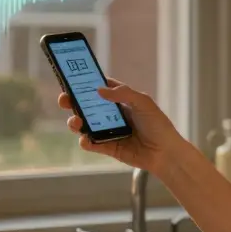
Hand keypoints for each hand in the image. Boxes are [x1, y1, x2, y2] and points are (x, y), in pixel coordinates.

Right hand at [58, 79, 188, 173]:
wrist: (166, 153)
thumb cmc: (158, 125)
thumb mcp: (143, 102)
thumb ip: (122, 93)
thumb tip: (99, 90)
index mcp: (120, 100)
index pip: (99, 87)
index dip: (85, 82)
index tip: (71, 77)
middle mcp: (112, 114)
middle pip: (86, 106)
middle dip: (72, 101)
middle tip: (64, 99)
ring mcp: (108, 131)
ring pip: (85, 124)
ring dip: (75, 121)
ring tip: (75, 121)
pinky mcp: (108, 147)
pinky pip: (92, 143)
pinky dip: (85, 141)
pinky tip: (85, 139)